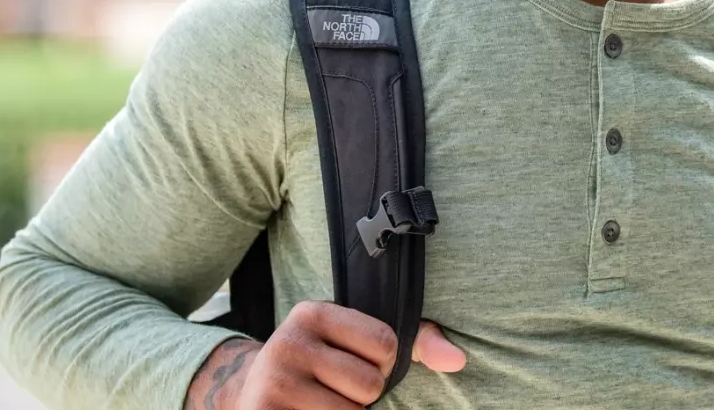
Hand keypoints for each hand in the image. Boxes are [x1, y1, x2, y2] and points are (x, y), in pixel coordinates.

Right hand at [186, 302, 464, 408]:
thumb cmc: (324, 364)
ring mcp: (272, 382)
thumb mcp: (360, 341)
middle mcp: (288, 342)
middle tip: (335, 388)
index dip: (384, 363)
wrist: (253, 391)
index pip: (387, 344)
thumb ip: (417, 341)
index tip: (357, 362)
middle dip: (362, 395)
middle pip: (369, 385)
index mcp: (314, 313)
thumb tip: (459, 360)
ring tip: (320, 401)